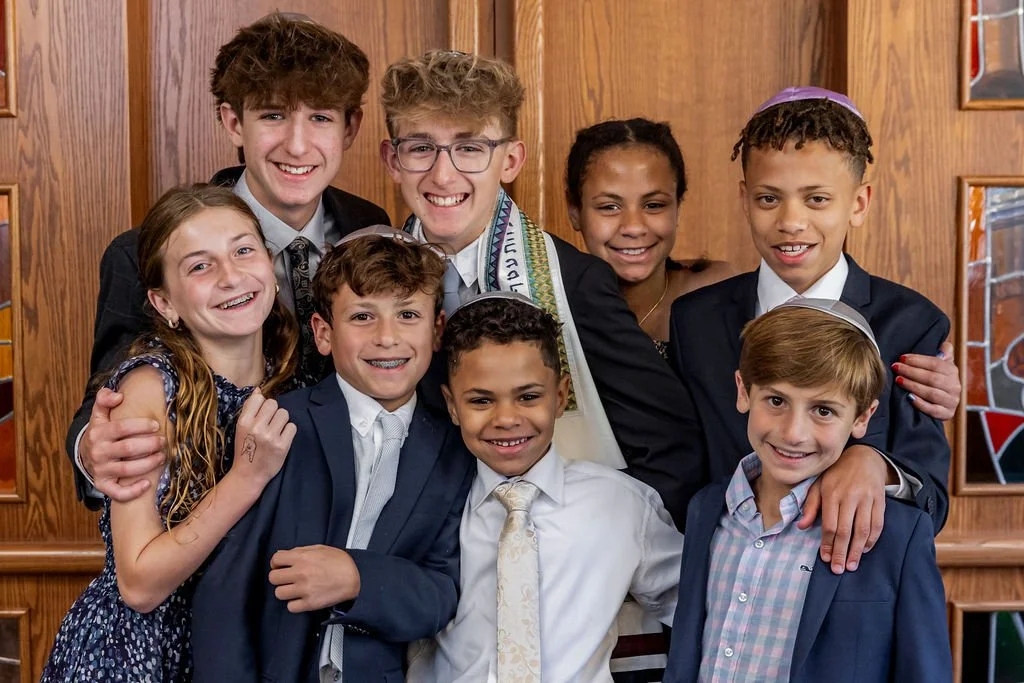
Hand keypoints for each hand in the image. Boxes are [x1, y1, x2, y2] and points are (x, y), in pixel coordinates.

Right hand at [83, 387, 166, 501]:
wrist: (85, 455)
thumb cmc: (101, 433)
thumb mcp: (99, 414)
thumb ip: (104, 399)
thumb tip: (118, 395)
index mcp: (98, 433)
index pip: (122, 427)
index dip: (141, 425)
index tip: (156, 425)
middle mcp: (98, 452)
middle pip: (129, 448)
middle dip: (150, 444)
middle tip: (164, 441)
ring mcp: (100, 470)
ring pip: (128, 469)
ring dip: (149, 463)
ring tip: (162, 456)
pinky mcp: (103, 485)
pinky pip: (118, 493)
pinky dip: (133, 491)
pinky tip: (147, 483)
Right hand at [230, 390, 294, 489]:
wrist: (249, 474)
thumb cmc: (245, 448)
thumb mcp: (241, 428)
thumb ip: (249, 409)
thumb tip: (258, 390)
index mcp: (244, 422)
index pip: (260, 398)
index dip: (263, 404)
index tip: (262, 414)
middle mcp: (257, 428)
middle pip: (274, 404)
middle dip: (273, 412)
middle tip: (269, 424)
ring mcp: (270, 437)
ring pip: (284, 414)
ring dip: (282, 421)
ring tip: (275, 431)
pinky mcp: (282, 445)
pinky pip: (292, 426)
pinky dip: (288, 431)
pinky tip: (281, 438)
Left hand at [268, 545, 360, 612]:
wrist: (356, 578)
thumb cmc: (340, 562)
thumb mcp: (320, 548)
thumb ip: (300, 551)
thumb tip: (285, 555)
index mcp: (302, 557)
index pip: (275, 559)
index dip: (276, 563)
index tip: (281, 566)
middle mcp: (301, 573)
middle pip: (273, 578)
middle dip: (279, 577)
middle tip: (286, 578)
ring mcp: (304, 589)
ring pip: (279, 593)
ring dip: (285, 591)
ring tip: (294, 589)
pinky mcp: (310, 603)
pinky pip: (290, 607)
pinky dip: (294, 604)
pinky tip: (301, 598)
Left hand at [797, 445, 887, 573]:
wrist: (864, 458)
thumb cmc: (836, 474)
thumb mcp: (819, 484)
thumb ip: (811, 505)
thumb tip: (801, 526)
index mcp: (832, 492)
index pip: (830, 524)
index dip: (827, 543)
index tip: (825, 558)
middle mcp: (850, 496)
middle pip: (846, 530)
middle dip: (841, 552)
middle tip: (838, 569)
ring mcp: (867, 498)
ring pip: (863, 530)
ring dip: (857, 550)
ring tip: (852, 565)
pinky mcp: (881, 500)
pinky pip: (878, 524)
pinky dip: (872, 540)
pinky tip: (864, 550)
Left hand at [892, 341, 960, 420]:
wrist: (941, 402)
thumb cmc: (935, 378)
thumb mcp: (941, 363)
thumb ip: (943, 353)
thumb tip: (944, 347)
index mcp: (953, 371)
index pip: (936, 364)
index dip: (918, 360)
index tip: (902, 358)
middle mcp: (955, 386)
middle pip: (932, 378)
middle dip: (911, 372)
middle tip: (896, 368)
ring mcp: (951, 401)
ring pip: (931, 393)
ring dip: (913, 386)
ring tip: (898, 380)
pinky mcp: (947, 414)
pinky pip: (933, 410)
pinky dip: (921, 404)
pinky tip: (909, 398)